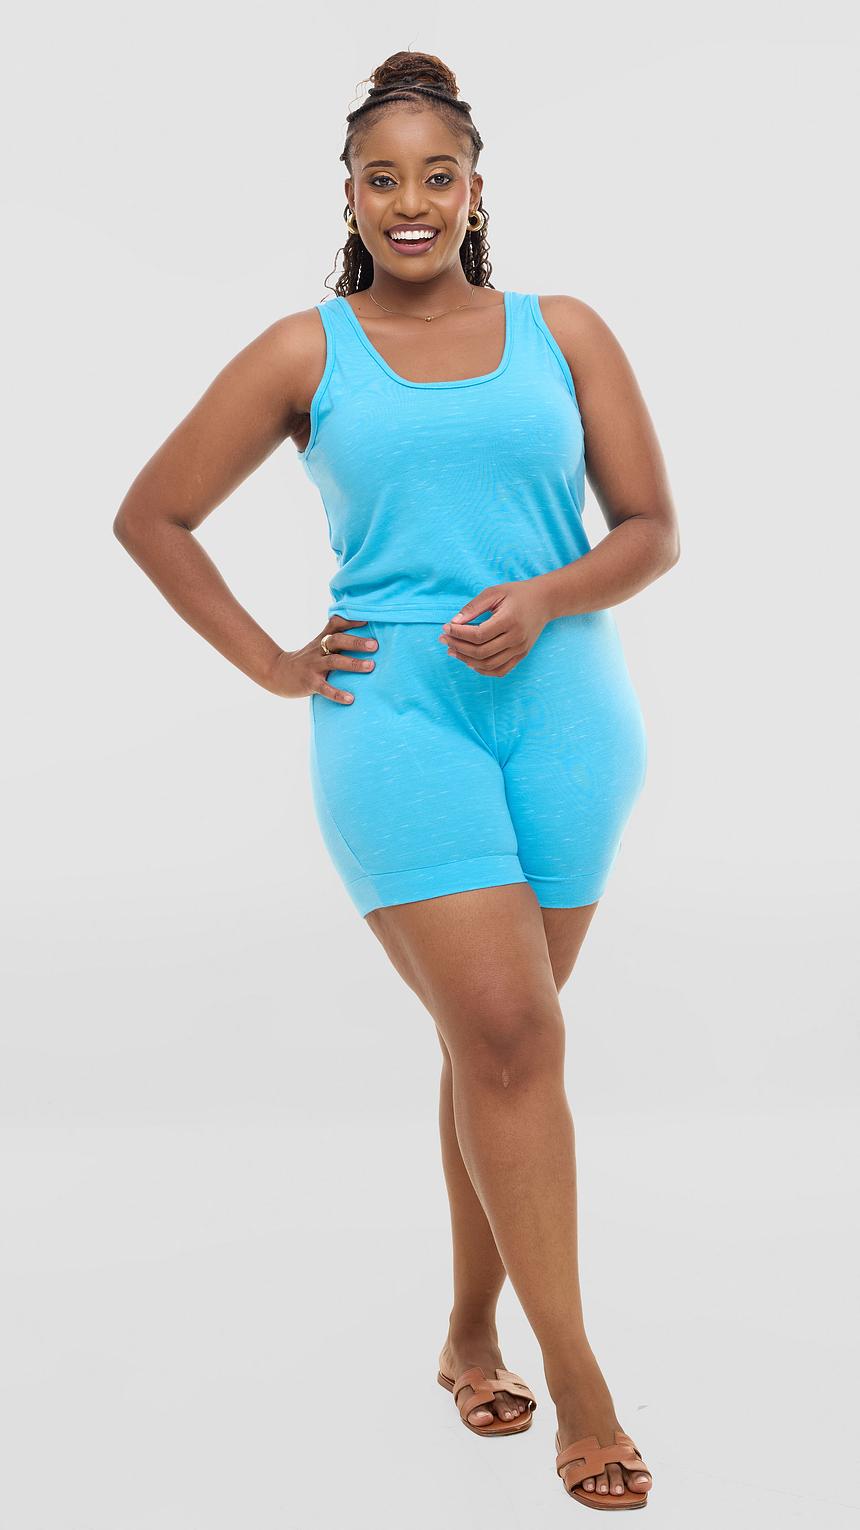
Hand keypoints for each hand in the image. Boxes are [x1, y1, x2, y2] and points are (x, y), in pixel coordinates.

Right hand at [265, 616, 377, 703]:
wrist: (277, 673)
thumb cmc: (305, 658)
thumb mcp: (317, 644)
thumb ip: (334, 634)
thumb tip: (359, 623)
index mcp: (321, 640)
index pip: (336, 626)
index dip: (351, 621)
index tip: (368, 619)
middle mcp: (317, 650)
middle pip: (336, 641)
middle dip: (355, 642)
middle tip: (374, 645)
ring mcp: (313, 666)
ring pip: (333, 662)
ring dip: (353, 664)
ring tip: (371, 666)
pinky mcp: (309, 683)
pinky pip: (325, 689)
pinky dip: (337, 694)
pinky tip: (350, 699)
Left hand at [437, 580, 552, 674]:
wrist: (545, 601)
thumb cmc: (517, 594)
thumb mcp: (494, 592)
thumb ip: (473, 607)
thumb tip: (453, 622)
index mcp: (509, 620)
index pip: (478, 634)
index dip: (458, 633)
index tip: (446, 627)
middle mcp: (516, 638)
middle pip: (481, 652)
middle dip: (458, 647)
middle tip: (444, 640)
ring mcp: (520, 649)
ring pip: (488, 664)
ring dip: (467, 660)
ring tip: (453, 651)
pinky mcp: (521, 655)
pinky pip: (500, 670)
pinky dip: (483, 670)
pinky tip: (470, 661)